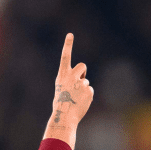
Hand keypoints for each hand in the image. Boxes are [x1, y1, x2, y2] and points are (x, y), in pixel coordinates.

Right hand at [44, 34, 93, 148]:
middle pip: (82, 66)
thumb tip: (82, 80)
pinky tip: (81, 102)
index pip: (65, 56)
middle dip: (83, 71)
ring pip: (86, 81)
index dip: (67, 45)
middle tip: (79, 81)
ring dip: (82, 88)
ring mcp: (81, 83)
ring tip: (76, 99)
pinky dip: (86, 96)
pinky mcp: (89, 91)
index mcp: (62, 75)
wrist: (65, 115)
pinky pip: (89, 90)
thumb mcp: (61, 88)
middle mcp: (72, 77)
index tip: (70, 34)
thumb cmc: (60, 103)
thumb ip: (69, 80)